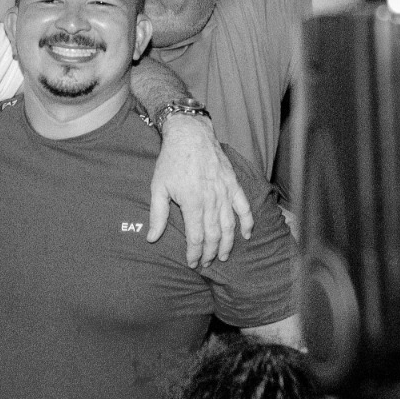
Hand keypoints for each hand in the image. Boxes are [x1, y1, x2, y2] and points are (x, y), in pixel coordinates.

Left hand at [148, 114, 253, 266]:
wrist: (190, 135)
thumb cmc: (171, 161)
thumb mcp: (158, 187)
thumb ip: (157, 215)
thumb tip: (152, 238)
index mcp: (192, 202)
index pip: (196, 237)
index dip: (194, 253)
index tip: (192, 263)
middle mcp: (211, 200)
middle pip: (213, 235)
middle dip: (209, 253)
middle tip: (205, 264)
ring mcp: (225, 192)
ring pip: (230, 225)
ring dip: (227, 244)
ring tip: (222, 257)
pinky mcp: (233, 184)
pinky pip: (244, 207)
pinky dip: (247, 223)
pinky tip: (246, 235)